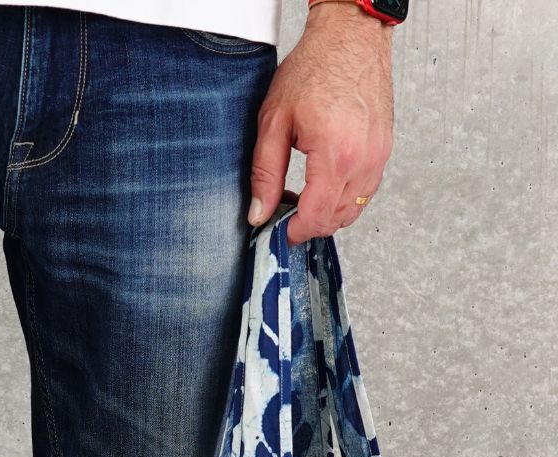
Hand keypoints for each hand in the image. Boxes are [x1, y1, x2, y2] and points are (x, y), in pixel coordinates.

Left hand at [248, 2, 393, 244]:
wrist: (350, 37)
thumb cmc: (316, 68)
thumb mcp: (274, 122)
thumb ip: (265, 174)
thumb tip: (259, 213)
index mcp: (336, 154)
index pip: (317, 217)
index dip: (293, 232)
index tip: (278, 230)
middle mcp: (363, 159)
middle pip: (336, 220)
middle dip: (308, 224)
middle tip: (285, 211)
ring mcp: (378, 156)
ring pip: (353, 210)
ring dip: (326, 213)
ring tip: (302, 196)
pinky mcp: (384, 151)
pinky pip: (365, 191)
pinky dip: (343, 197)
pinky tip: (323, 183)